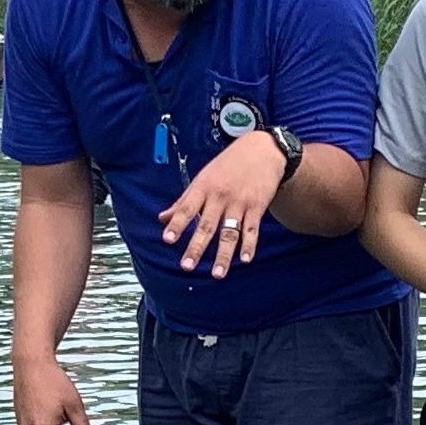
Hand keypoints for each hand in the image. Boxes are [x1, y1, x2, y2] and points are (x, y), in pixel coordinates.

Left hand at [158, 134, 286, 278]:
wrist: (263, 150)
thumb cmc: (228, 165)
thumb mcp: (203, 178)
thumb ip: (184, 201)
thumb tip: (162, 218)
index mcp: (203, 188)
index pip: (187, 209)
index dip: (177, 224)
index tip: (168, 239)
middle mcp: (220, 196)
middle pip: (206, 225)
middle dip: (196, 247)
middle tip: (186, 266)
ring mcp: (239, 203)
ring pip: (229, 232)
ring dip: (223, 254)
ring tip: (216, 274)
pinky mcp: (257, 206)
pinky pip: (252, 229)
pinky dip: (249, 245)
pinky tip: (245, 259)